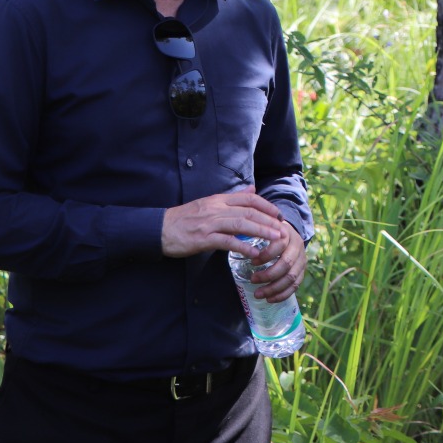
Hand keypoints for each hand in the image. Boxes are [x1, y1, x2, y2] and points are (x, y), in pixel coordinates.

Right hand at [161, 191, 281, 258]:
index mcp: (218, 200)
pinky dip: (243, 246)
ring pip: (241, 225)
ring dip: (262, 231)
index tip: (279, 215)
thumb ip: (231, 198)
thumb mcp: (209, 203)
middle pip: (249, 212)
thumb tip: (252, 189)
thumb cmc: (185, 218)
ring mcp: (210, 223)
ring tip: (276, 239)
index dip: (267, 206)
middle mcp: (216, 209)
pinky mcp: (203, 239)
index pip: (248, 198)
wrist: (159, 229)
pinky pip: (227, 242)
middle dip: (269, 220)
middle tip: (283, 229)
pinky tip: (254, 252)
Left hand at [245, 218, 306, 303]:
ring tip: (258, 294)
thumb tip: (234, 238)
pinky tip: (270, 299)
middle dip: (268, 275)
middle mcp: (298, 248)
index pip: (280, 245)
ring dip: (274, 288)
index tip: (252, 262)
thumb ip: (254, 231)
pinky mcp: (302, 272)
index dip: (266, 255)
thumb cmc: (271, 233)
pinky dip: (282, 295)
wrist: (290, 235)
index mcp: (288, 235)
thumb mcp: (265, 227)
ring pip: (291, 278)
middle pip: (286, 264)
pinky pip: (295, 286)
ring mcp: (302, 261)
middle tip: (252, 280)